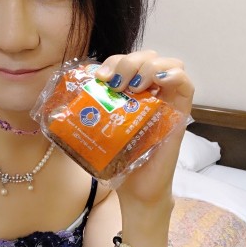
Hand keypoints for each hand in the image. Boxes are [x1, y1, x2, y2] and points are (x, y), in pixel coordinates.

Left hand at [95, 50, 193, 206]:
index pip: (130, 60)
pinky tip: (157, 82)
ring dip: (149, 67)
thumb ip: (88, 113)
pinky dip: (174, 75)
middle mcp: (152, 93)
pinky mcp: (180, 115)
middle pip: (149, 57)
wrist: (134, 189)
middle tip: (114, 82)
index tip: (100, 77)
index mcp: (132, 93)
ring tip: (133, 86)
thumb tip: (58, 101)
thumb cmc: (117, 160)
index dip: (116, 61)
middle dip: (129, 62)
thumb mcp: (98, 130)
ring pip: (170, 64)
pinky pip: (186, 85)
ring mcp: (168, 102)